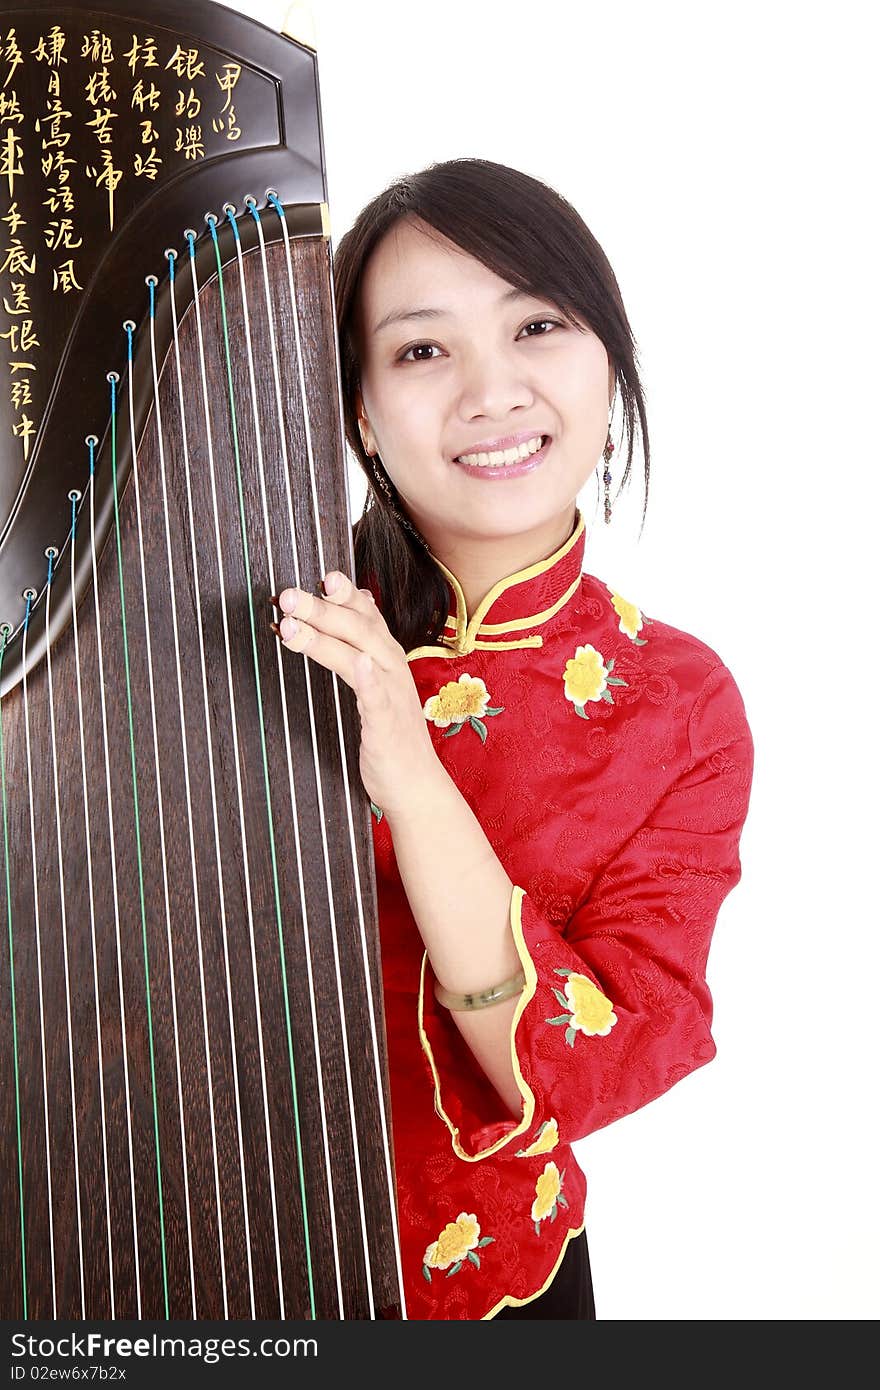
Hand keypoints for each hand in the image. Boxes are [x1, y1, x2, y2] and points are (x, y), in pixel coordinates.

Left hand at [272, 571, 438, 818]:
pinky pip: (378, 698)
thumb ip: (363, 645)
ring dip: (325, 637)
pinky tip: (358, 665)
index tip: (321, 575)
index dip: (344, 593)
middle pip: (357, 628)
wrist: (415, 786)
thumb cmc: (390, 736)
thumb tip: (359, 600)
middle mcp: (391, 669)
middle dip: (320, 608)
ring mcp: (392, 696)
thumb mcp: (375, 685)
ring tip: (290, 626)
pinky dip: (368, 679)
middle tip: (286, 596)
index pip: (365, 614)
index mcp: (385, 658)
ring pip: (359, 655)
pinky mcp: (387, 726)